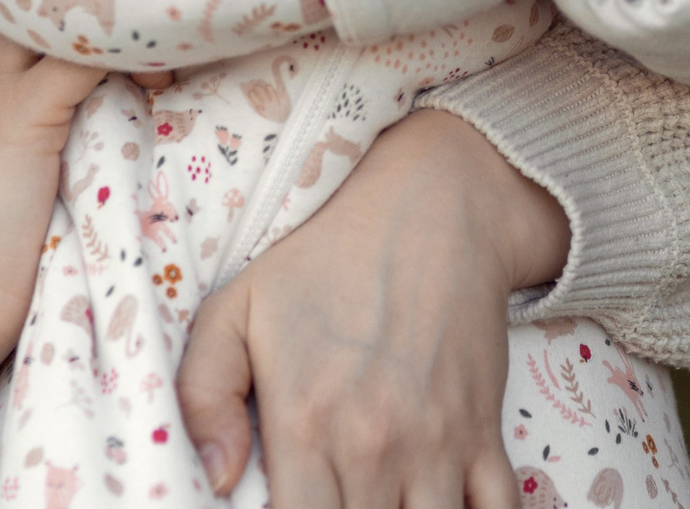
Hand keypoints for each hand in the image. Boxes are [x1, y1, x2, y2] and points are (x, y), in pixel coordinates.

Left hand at [176, 109, 570, 508]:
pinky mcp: (486, 437)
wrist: (433, 210)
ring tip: (377, 507)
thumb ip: (203, 396)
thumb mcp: (237, 309)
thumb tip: (214, 481)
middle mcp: (374, 446)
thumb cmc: (324, 261)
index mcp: (306, 423)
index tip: (288, 506)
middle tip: (332, 499)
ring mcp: (438, 446)